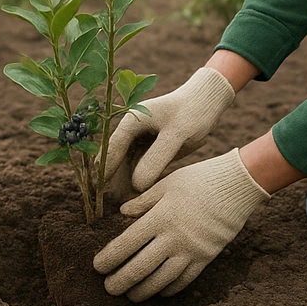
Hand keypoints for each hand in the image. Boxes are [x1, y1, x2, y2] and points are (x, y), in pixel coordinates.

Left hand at [93, 148, 268, 301]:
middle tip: (108, 289)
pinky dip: (170, 288)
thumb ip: (143, 201)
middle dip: (121, 281)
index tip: (97, 267)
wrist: (238, 186)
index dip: (109, 258)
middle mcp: (174, 237)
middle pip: (141, 267)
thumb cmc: (200, 180)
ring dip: (143, 290)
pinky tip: (160, 292)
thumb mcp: (167, 183)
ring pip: (162, 279)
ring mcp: (192, 250)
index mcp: (160, 216)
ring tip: (131, 296)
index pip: (127, 243)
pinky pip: (185, 279)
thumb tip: (122, 213)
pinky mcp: (207, 257)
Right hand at [105, 67, 234, 195]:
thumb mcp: (177, 135)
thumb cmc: (192, 113)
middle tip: (111, 203)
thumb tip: (137, 185)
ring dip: (125, 181)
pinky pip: (141, 166)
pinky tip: (137, 195)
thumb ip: (157, 158)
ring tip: (122, 202)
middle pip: (117, 158)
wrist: (207, 102)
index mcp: (132, 121)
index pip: (112, 148)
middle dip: (113, 179)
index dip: (105, 170)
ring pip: (128, 164)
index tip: (99, 190)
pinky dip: (139, 179)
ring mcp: (142, 139)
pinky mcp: (152, 148)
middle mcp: (133, 130)